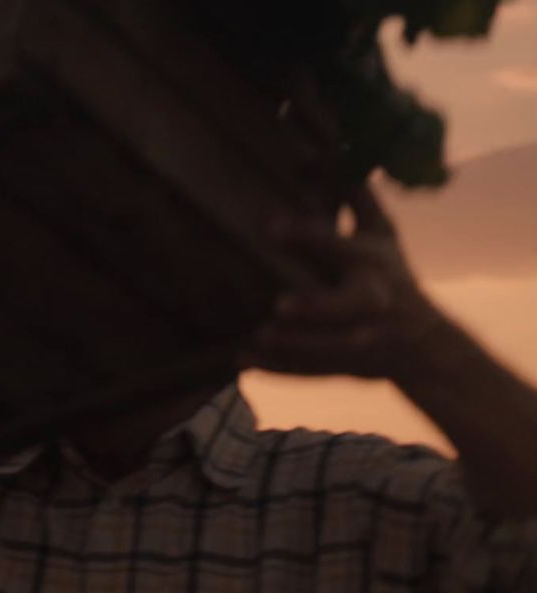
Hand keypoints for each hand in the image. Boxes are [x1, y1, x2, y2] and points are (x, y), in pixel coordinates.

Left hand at [241, 186, 450, 379]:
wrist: (425, 343)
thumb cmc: (391, 274)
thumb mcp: (380, 234)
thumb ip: (355, 196)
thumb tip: (331, 146)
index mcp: (372, 263)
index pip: (340, 248)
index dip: (309, 237)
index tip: (273, 227)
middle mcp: (370, 302)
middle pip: (345, 306)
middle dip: (316, 307)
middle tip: (279, 305)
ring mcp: (361, 339)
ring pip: (326, 345)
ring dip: (292, 345)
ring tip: (256, 337)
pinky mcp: (346, 366)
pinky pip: (311, 369)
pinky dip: (279, 368)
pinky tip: (244, 360)